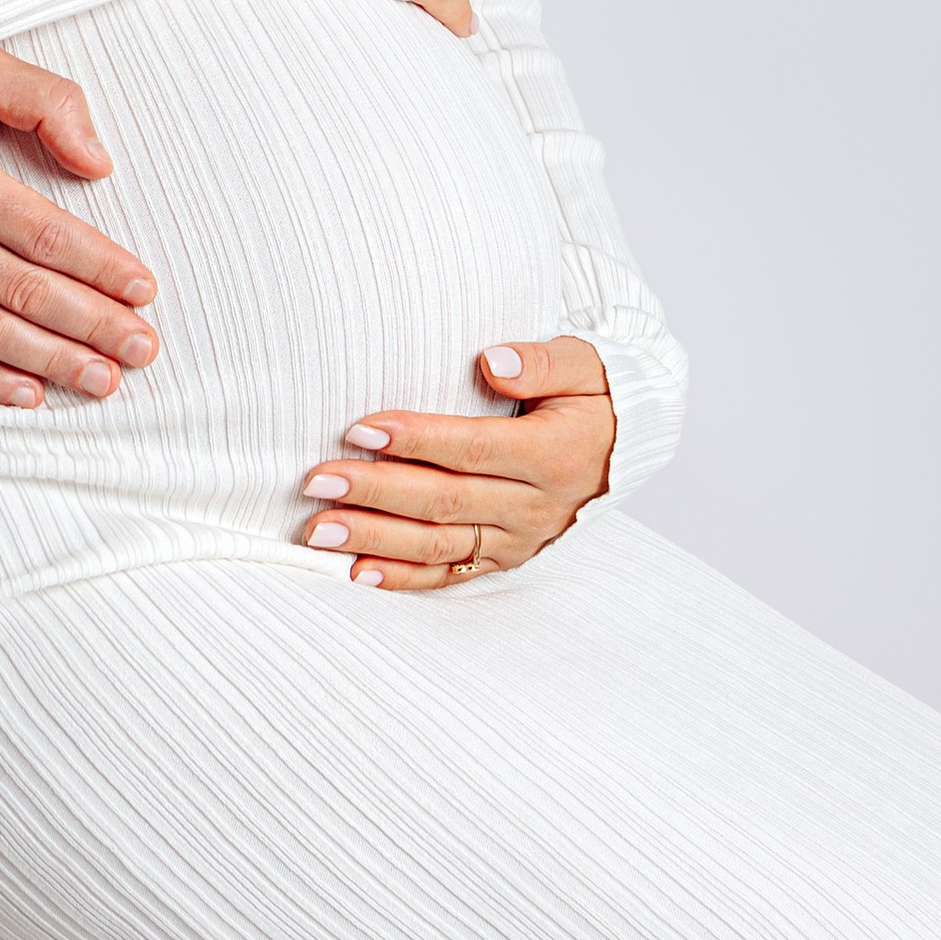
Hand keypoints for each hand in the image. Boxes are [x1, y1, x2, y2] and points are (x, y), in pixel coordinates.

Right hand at [0, 48, 159, 411]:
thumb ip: (47, 104)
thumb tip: (99, 164)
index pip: (49, 239)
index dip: (104, 270)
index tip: (146, 292)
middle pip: (27, 295)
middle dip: (94, 328)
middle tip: (144, 351)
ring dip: (50, 362)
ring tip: (102, 381)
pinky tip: (25, 393)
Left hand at [295, 336, 613, 586]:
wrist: (624, 448)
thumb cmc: (593, 396)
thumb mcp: (584, 365)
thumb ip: (541, 362)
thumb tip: (492, 362)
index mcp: (553, 454)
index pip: (473, 449)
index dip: (417, 441)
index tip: (360, 429)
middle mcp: (535, 506)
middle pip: (445, 501)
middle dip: (375, 492)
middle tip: (317, 480)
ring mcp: (519, 539)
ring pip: (439, 544)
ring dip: (374, 539)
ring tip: (318, 529)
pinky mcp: (506, 559)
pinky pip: (451, 575)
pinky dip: (404, 578)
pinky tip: (357, 574)